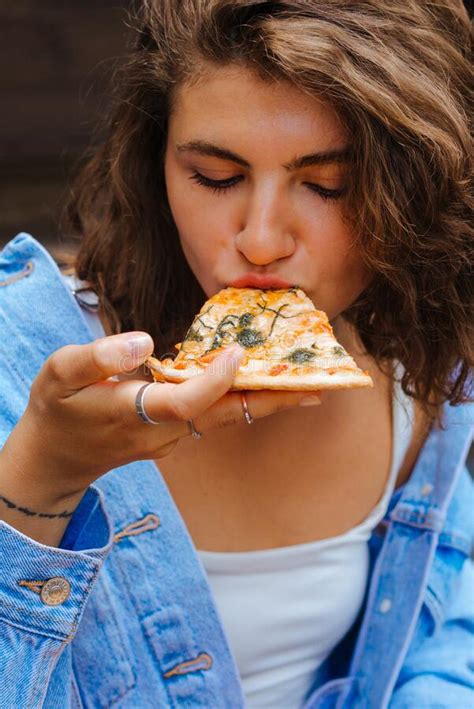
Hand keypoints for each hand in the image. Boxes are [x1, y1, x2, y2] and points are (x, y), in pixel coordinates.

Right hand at [2, 332, 321, 503]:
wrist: (58, 460)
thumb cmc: (56, 411)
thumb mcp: (58, 375)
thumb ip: (97, 357)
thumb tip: (146, 340)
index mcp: (135, 415)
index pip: (185, 402)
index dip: (215, 380)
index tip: (239, 352)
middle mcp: (164, 432)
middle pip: (228, 417)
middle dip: (274, 400)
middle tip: (321, 383)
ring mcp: (173, 438)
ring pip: (228, 418)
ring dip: (269, 400)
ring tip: (312, 382)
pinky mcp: (175, 434)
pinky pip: (218, 415)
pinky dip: (245, 398)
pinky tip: (267, 380)